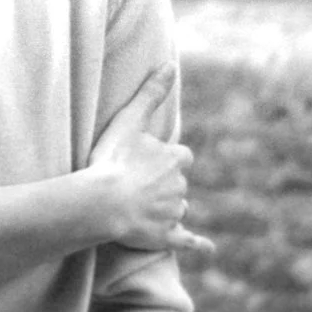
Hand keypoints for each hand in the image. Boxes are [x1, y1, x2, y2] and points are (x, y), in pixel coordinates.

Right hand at [86, 66, 214, 258]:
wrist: (103, 202)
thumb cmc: (112, 159)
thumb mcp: (130, 120)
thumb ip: (151, 92)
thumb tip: (170, 63)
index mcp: (175, 159)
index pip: (180, 156)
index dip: (165, 158)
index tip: (148, 160)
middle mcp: (179, 186)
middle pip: (177, 183)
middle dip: (163, 183)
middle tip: (135, 183)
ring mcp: (173, 213)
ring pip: (177, 208)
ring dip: (165, 207)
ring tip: (138, 207)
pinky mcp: (166, 236)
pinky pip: (187, 241)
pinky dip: (198, 244)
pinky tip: (209, 248)